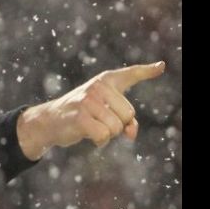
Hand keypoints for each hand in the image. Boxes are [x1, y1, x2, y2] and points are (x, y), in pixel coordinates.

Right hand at [17, 61, 165, 159]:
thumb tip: (131, 133)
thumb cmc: (79, 115)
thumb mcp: (102, 112)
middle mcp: (98, 87)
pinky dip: (99, 141)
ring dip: (107, 134)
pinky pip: (104, 135)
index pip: (129, 74)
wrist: (49, 121)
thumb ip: (124, 120)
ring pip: (117, 127)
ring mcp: (88, 101)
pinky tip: (88, 135)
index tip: (161, 67)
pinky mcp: (80, 116)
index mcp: (104, 81)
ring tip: (91, 127)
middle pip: (128, 114)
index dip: (147, 71)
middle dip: (118, 125)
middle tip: (99, 121)